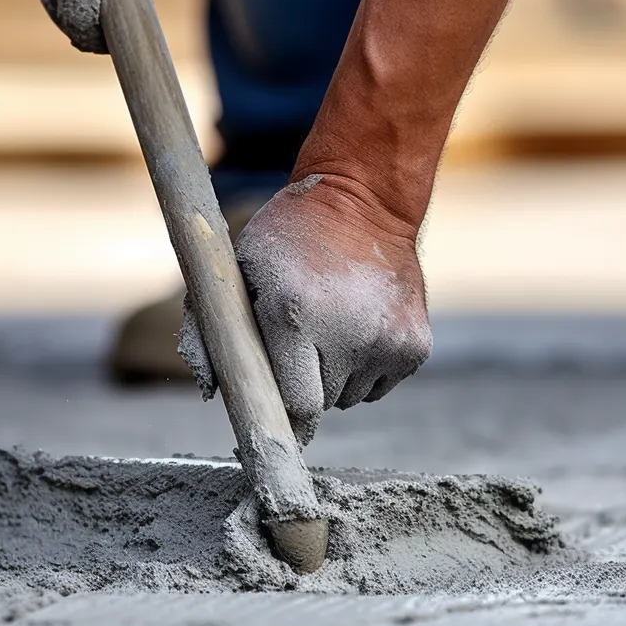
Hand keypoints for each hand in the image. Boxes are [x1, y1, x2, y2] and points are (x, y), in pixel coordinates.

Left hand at [179, 174, 432, 444]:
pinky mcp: (415, 346)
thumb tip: (211, 391)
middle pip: (322, 404)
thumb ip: (209, 327)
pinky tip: (361, 326)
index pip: (294, 405)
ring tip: (333, 326)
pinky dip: (366, 368)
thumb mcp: (237, 266)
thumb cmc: (288, 237)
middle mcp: (348, 333)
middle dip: (304, 385)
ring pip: (350, 397)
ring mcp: (388, 341)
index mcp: (293, 314)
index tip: (272, 424)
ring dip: (336, 376)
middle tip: (301, 343)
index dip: (281, 418)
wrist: (365, 201)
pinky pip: (379, 386)